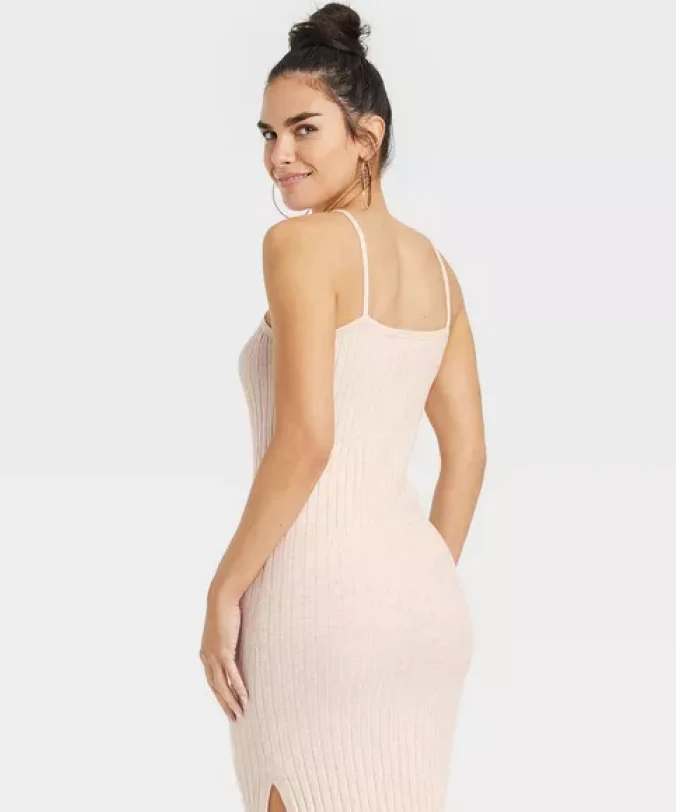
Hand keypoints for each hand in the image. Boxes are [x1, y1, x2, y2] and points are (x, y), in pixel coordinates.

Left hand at [199, 587, 248, 721]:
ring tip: (240, 713)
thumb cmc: (225, 610)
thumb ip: (228, 640)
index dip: (219, 695)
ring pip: (223, 685)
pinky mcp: (224, 651)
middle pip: (216, 687)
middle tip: (234, 717)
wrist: (221, 598)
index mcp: (205, 654)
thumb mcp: (225, 629)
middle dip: (224, 704)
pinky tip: (245, 698)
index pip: (212, 680)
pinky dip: (239, 688)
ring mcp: (214, 656)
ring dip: (231, 701)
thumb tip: (236, 643)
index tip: (227, 706)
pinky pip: (232, 675)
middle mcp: (207, 658)